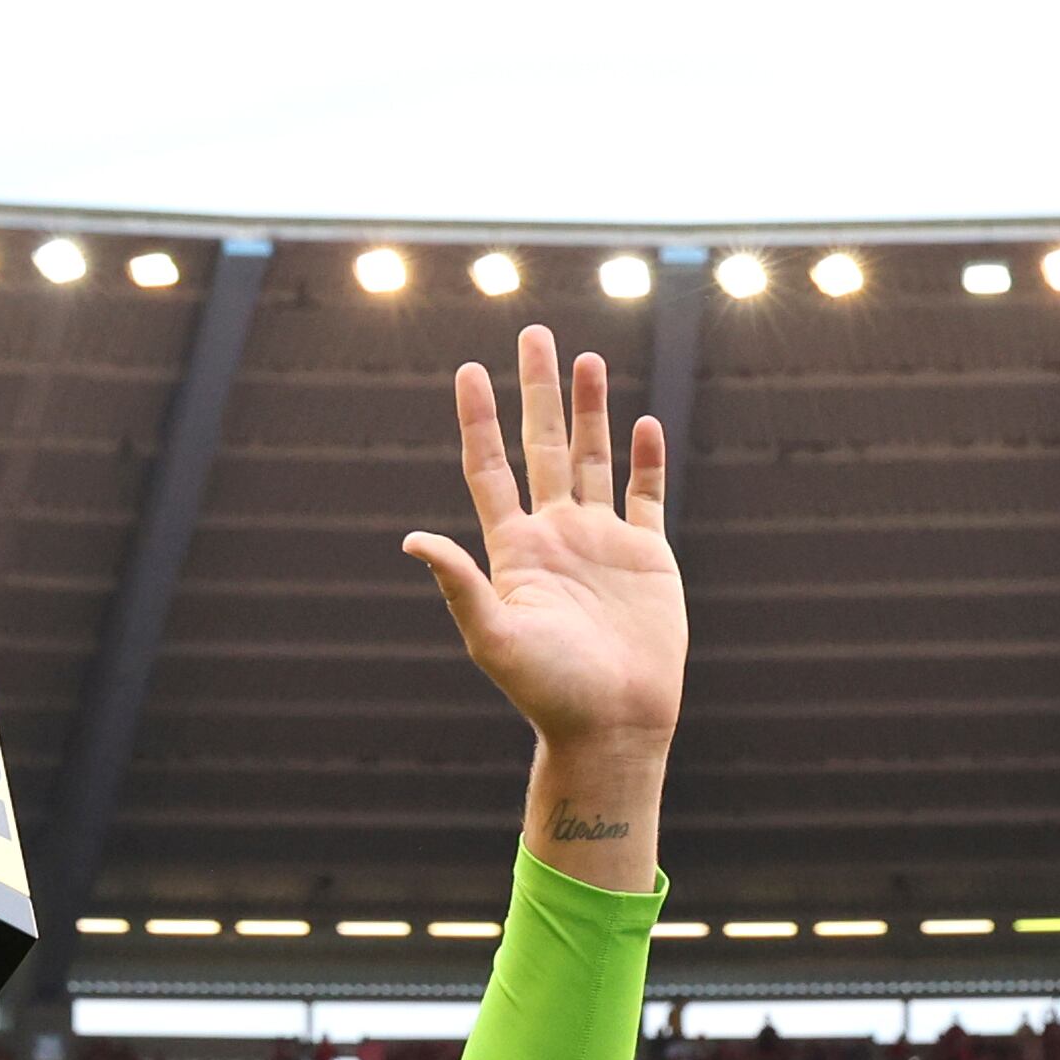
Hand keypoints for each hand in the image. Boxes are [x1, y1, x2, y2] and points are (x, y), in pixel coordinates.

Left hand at [409, 328, 682, 759]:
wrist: (614, 726)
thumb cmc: (549, 691)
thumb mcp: (494, 637)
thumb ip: (459, 584)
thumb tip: (411, 540)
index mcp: (515, 549)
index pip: (490, 469)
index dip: (479, 421)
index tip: (469, 371)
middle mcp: (556, 535)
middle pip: (543, 446)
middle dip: (539, 391)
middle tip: (534, 333)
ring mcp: (602, 543)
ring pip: (594, 460)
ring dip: (592, 410)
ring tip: (587, 360)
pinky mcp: (648, 558)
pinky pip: (646, 497)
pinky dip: (646, 460)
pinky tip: (644, 424)